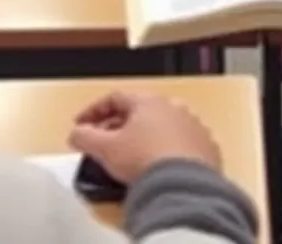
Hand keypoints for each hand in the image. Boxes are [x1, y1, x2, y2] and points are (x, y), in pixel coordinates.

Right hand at [69, 93, 220, 184]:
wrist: (183, 183)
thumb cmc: (143, 158)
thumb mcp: (106, 148)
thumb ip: (85, 137)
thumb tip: (75, 133)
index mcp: (149, 101)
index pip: (115, 98)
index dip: (93, 110)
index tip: (81, 125)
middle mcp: (174, 106)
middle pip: (140, 111)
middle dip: (118, 126)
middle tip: (103, 143)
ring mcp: (193, 125)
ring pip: (162, 127)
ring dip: (145, 138)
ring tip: (131, 158)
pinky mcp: (206, 146)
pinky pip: (181, 145)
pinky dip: (167, 152)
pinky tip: (158, 168)